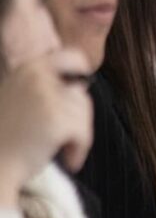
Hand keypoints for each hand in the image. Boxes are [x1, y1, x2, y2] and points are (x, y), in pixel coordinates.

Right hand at [0, 48, 92, 206]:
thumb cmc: (5, 140)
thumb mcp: (17, 98)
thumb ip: (43, 87)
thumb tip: (83, 83)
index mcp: (28, 69)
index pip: (72, 57)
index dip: (83, 75)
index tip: (84, 90)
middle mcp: (36, 77)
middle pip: (81, 94)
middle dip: (79, 117)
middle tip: (68, 135)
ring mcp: (46, 97)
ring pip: (84, 114)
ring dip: (78, 135)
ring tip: (60, 149)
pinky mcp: (56, 119)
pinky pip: (84, 133)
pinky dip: (79, 150)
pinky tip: (67, 160)